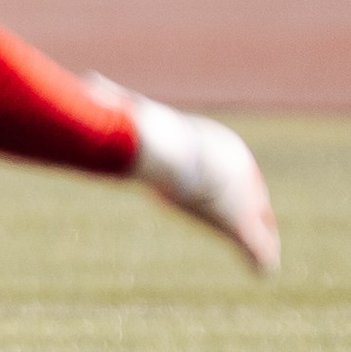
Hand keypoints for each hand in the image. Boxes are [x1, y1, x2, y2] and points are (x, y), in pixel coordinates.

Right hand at [92, 77, 279, 273]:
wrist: (162, 149)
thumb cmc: (140, 130)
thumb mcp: (125, 109)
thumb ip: (112, 99)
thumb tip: (86, 82)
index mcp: (218, 144)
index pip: (228, 163)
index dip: (228, 179)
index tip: (219, 192)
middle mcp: (236, 168)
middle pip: (249, 189)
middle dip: (251, 205)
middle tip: (257, 221)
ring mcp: (241, 196)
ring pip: (257, 219)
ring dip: (260, 235)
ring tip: (262, 250)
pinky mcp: (237, 224)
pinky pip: (257, 245)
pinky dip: (261, 257)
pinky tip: (264, 270)